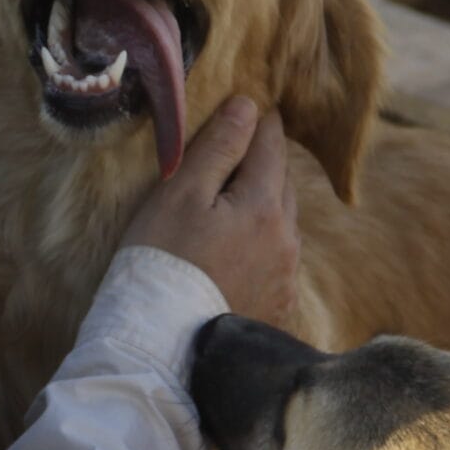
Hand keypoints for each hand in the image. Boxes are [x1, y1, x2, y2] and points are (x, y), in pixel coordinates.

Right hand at [123, 97, 299, 325]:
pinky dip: (262, 245)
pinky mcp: (277, 308)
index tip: (253, 105)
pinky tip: (239, 252)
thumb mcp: (180, 195)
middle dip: (265, 163)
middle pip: (282, 183)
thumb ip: (218, 148)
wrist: (163, 344)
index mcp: (264, 205)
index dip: (260, 121)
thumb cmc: (162, 261)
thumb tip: (248, 107)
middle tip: (242, 148)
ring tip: (236, 203)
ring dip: (265, 206)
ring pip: (282, 223)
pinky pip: (277, 261)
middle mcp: (287, 239)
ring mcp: (286, 277)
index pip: (270, 145)